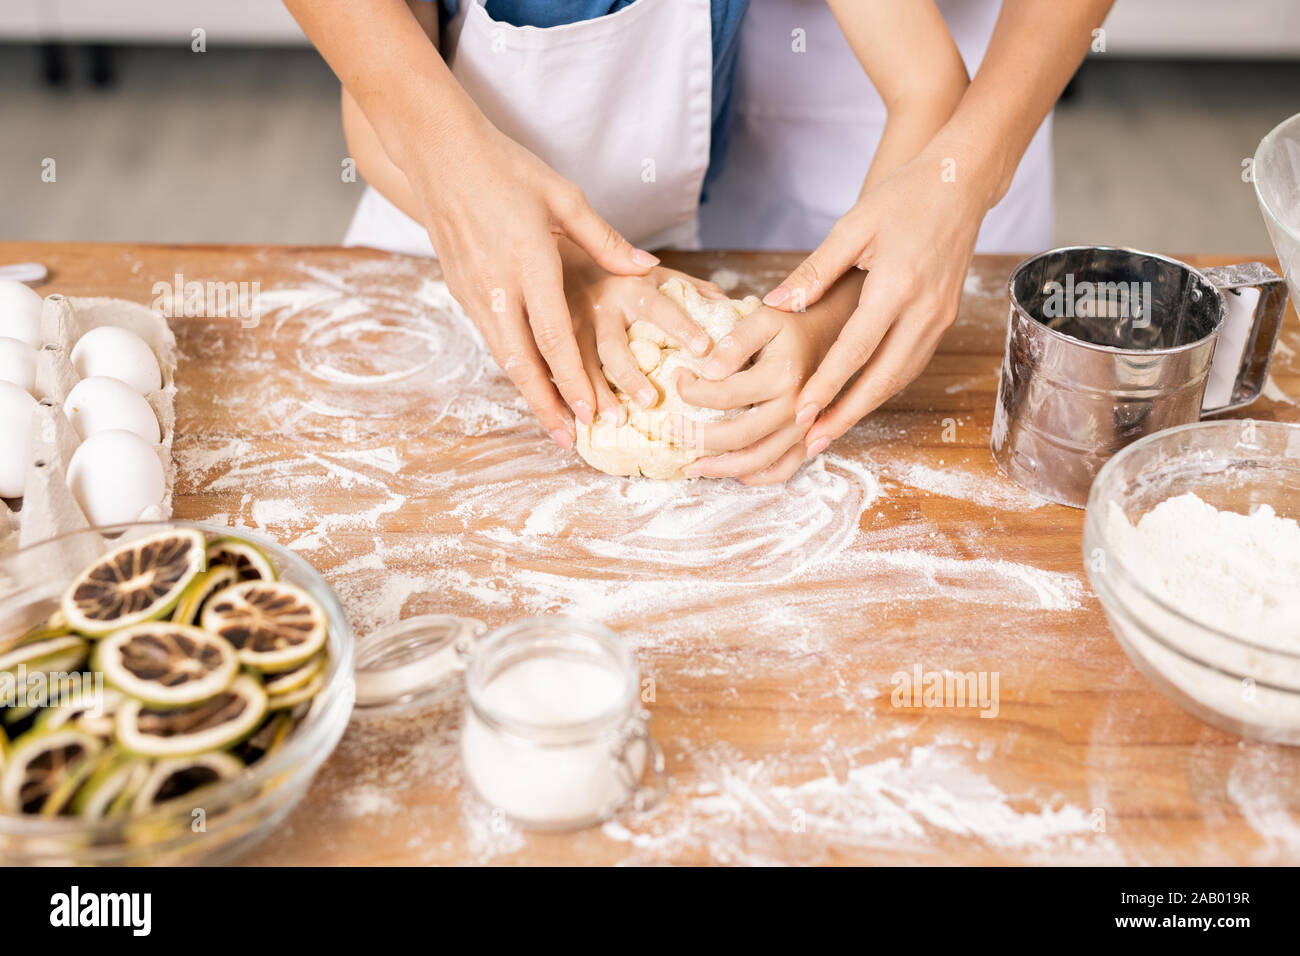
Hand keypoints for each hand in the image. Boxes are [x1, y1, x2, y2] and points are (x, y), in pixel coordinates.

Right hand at [414, 119, 660, 447]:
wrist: (438, 153)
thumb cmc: (507, 169)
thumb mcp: (563, 197)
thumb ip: (606, 240)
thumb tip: (649, 269)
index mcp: (529, 261)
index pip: (553, 336)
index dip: (573, 380)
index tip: (591, 413)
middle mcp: (497, 284)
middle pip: (522, 361)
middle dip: (547, 404)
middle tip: (569, 440)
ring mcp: (473, 290)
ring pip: (502, 356)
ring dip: (528, 392)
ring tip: (552, 423)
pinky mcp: (460, 289)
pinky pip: (490, 338)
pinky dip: (512, 366)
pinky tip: (529, 383)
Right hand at [560, 243, 728, 424]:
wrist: (548, 248)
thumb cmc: (611, 267)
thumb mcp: (649, 268)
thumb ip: (687, 287)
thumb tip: (727, 307)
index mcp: (630, 287)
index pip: (659, 308)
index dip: (681, 326)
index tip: (704, 349)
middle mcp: (598, 307)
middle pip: (612, 347)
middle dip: (629, 376)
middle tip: (650, 402)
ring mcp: (568, 325)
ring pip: (575, 364)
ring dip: (589, 395)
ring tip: (602, 422)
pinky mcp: (544, 338)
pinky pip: (546, 371)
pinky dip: (555, 399)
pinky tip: (566, 424)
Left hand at [672, 299, 846, 484]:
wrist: (828, 337)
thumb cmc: (790, 327)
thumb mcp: (763, 319)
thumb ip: (734, 342)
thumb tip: (707, 371)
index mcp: (782, 377)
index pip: (724, 395)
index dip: (691, 391)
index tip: (677, 377)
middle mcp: (795, 409)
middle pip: (737, 435)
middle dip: (696, 436)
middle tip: (669, 429)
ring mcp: (802, 429)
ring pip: (756, 461)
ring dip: (719, 468)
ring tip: (691, 465)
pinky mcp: (805, 440)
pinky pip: (782, 470)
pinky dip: (755, 477)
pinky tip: (730, 472)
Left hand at [762, 150, 987, 458]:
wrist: (962, 181)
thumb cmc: (904, 197)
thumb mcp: (853, 226)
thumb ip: (814, 271)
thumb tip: (775, 307)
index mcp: (898, 286)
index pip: (856, 349)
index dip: (827, 385)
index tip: (800, 414)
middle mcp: (924, 310)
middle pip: (882, 378)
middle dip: (846, 415)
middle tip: (812, 444)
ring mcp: (939, 317)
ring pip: (900, 377)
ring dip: (866, 407)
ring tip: (830, 431)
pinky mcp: (944, 318)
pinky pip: (911, 363)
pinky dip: (885, 387)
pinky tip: (860, 399)